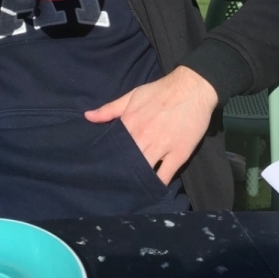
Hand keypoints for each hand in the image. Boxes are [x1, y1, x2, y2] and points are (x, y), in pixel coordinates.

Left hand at [84, 66, 217, 184]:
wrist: (191, 87)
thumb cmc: (159, 91)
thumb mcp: (131, 96)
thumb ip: (110, 109)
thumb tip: (87, 117)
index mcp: (129, 123)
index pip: (114, 146)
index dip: (108, 157)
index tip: (102, 167)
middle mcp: (143, 137)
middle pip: (127, 161)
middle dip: (121, 171)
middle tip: (114, 183)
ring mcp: (161, 147)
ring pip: (144, 170)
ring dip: (137, 180)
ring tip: (129, 190)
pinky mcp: (179, 154)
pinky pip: (166, 175)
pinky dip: (157, 184)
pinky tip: (151, 189)